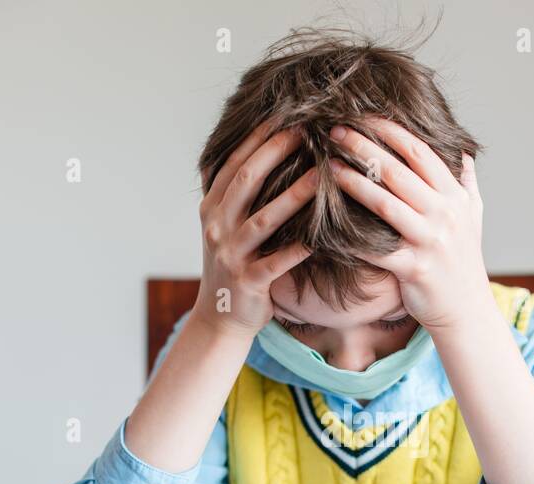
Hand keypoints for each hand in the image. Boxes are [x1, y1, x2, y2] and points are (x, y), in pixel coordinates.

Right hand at [193, 122, 316, 336]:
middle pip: (246, 181)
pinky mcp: (248, 282)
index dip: (257, 138)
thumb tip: (248, 146)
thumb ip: (233, 192)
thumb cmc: (232, 266)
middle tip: (306, 130)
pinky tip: (319, 237)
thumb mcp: (222, 225)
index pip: (234, 163)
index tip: (284, 114)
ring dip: (293, 196)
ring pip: (263, 219)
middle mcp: (217, 226)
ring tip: (322, 176)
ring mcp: (230, 255)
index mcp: (212, 207)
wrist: (221, 318)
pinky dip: (296, 250)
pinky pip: (275, 263)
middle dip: (275, 153)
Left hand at [327, 119, 492, 329]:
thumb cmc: (463, 261)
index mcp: (455, 196)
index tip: (363, 116)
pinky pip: (374, 247)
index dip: (390, 130)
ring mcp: (430, 242)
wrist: (467, 310)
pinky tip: (328, 220)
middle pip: (397, 171)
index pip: (420, 152)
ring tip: (327, 166)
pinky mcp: (413, 269)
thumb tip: (462, 150)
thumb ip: (467, 182)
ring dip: (352, 182)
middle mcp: (445, 215)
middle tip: (333, 132)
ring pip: (384, 203)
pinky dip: (349, 234)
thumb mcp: (475, 217)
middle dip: (362, 147)